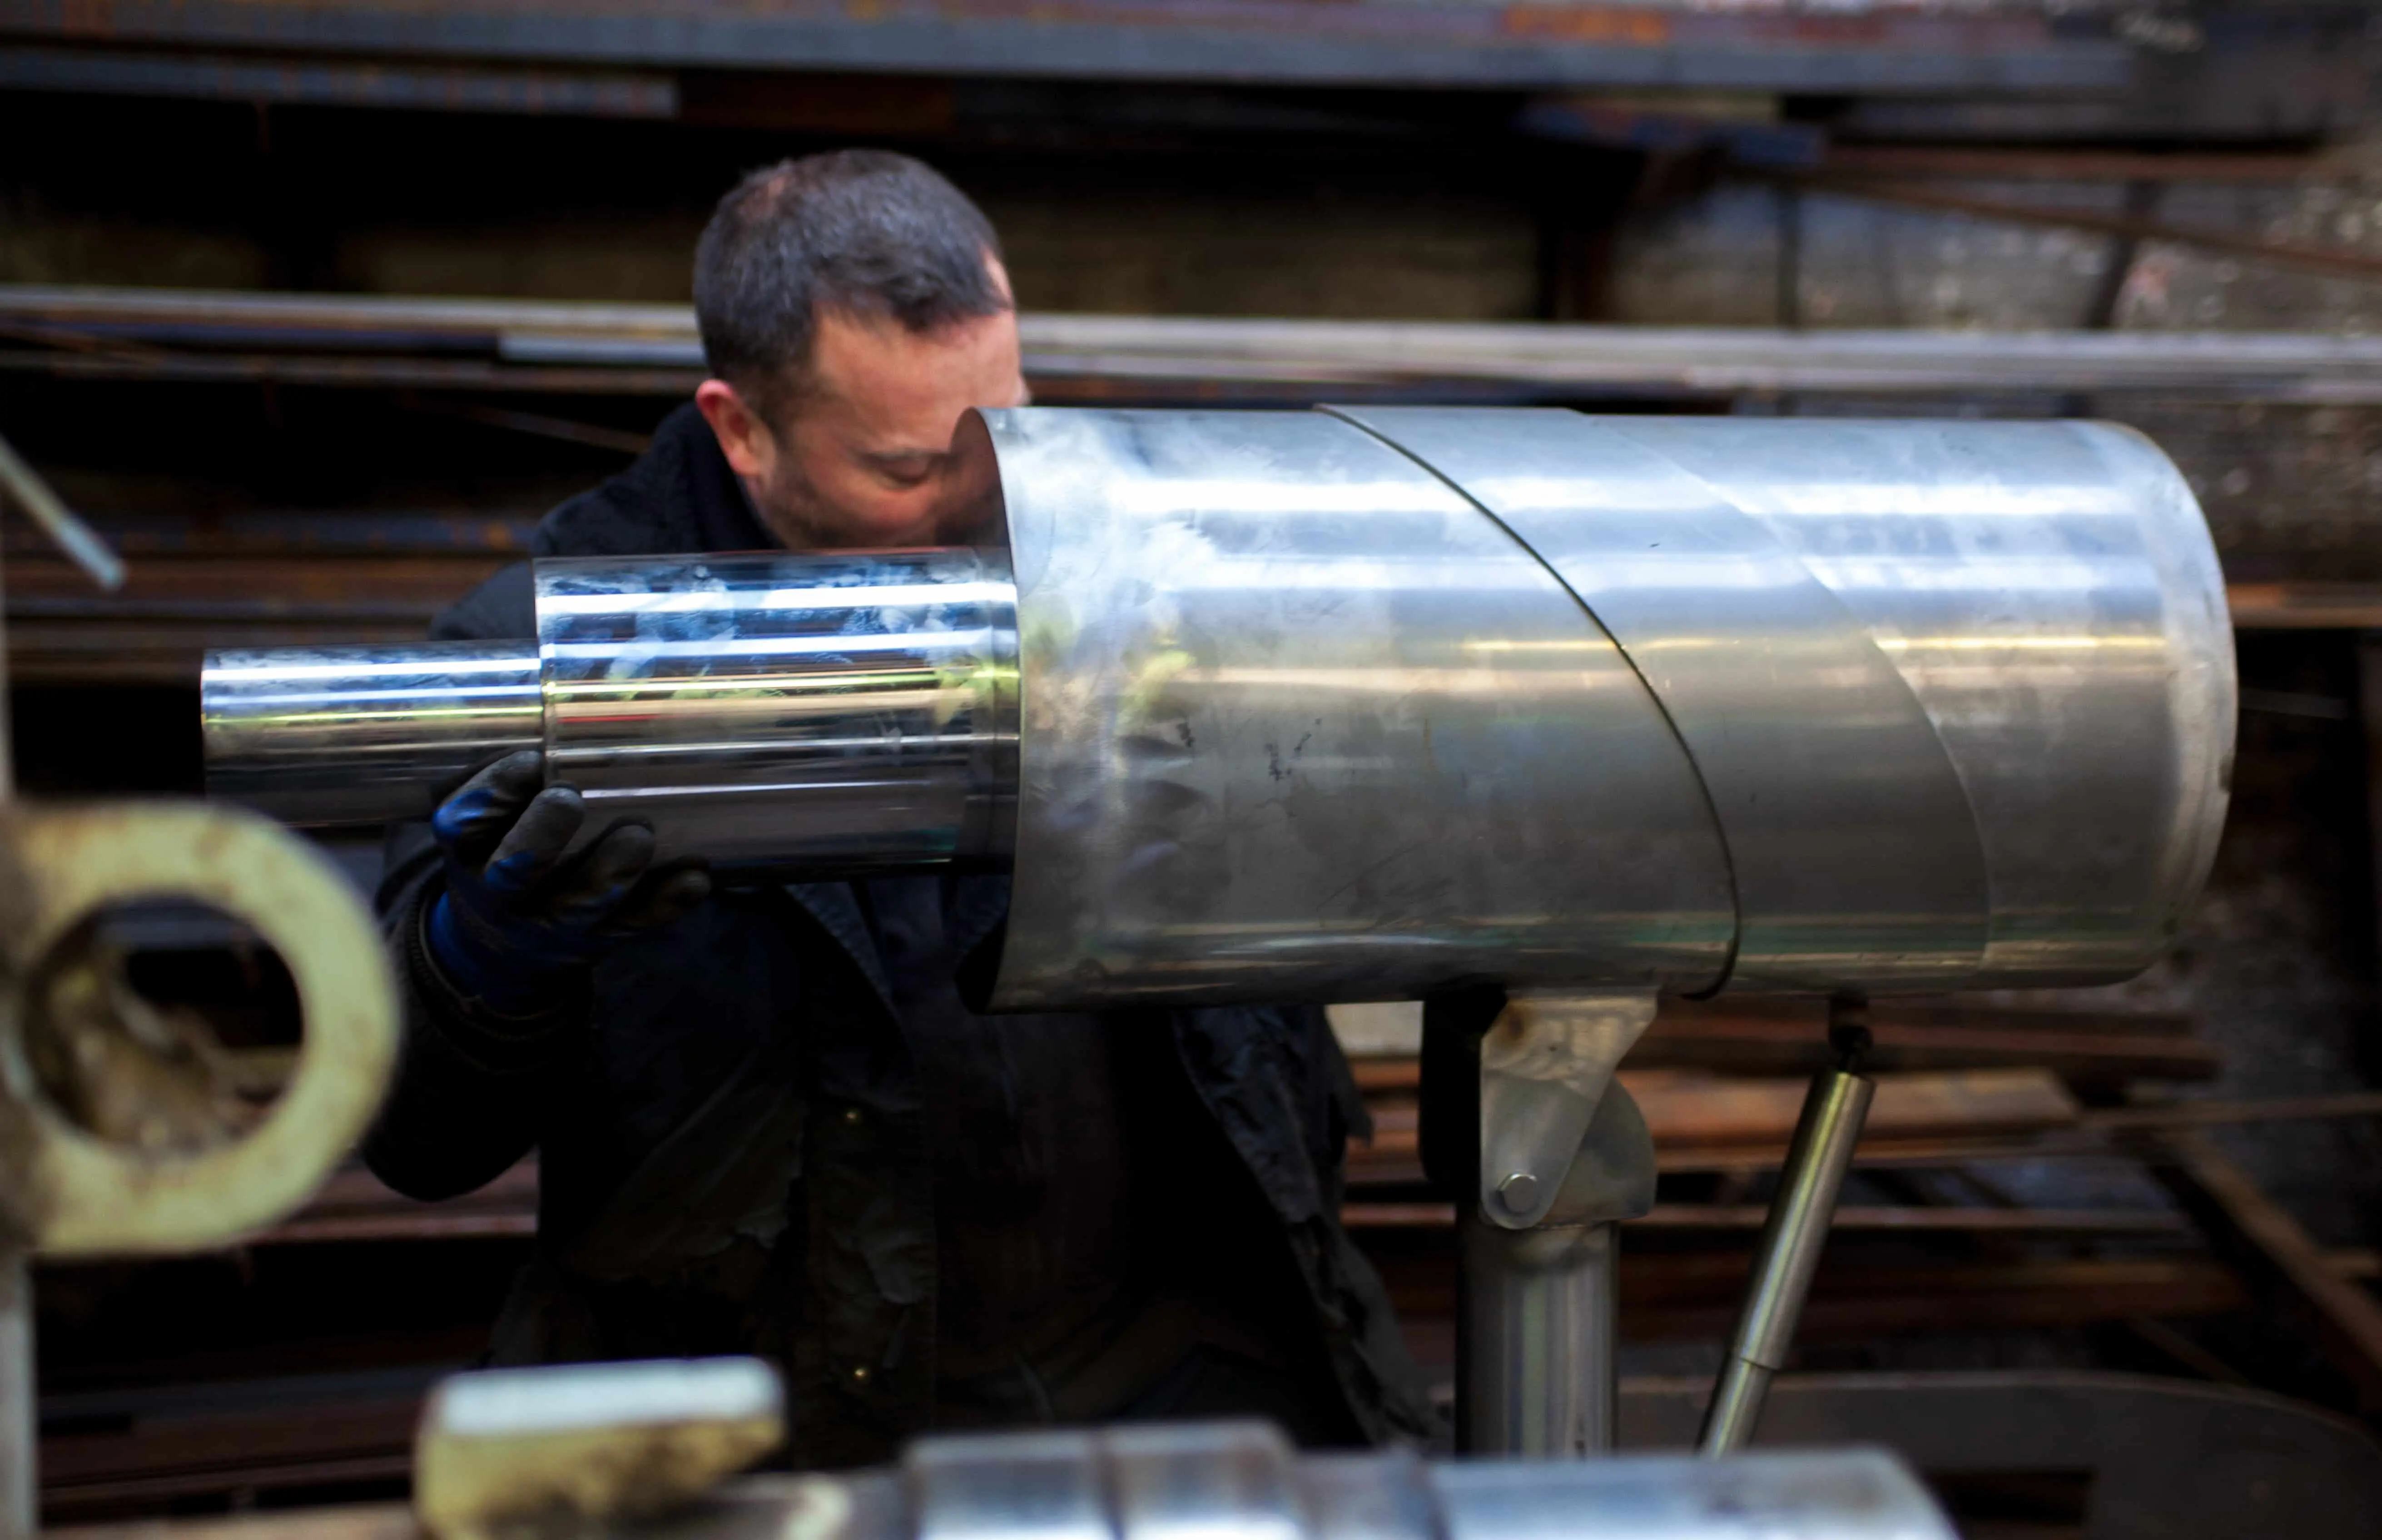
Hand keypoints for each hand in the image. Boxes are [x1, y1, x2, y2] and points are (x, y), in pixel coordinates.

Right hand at [422, 751, 710, 1012]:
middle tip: (568, 798)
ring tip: (637, 836)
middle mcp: (500, 892)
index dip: (493, 794)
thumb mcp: (487, 818)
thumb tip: (576, 694)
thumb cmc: (505, 846)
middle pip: (512, 872)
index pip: (463, 825)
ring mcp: (549, 924)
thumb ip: (515, 772)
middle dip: (541, 836)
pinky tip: (693, 878)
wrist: (502, 942)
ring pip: (576, 907)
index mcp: (467, 851)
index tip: (531, 759)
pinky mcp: (598, 939)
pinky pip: (633, 926)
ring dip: (610, 872)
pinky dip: (664, 904)